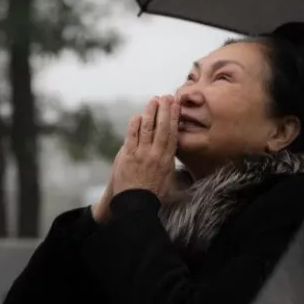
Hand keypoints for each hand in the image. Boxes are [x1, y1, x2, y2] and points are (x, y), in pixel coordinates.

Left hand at [91, 96, 178, 222]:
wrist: (135, 206)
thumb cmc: (152, 195)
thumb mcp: (168, 179)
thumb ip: (170, 163)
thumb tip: (175, 151)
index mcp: (167, 160)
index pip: (172, 134)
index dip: (174, 118)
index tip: (176, 106)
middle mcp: (155, 155)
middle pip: (162, 127)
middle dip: (164, 110)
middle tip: (167, 96)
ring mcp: (141, 154)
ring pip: (147, 128)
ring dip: (150, 112)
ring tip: (154, 100)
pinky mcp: (127, 156)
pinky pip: (132, 136)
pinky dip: (135, 124)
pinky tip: (138, 115)